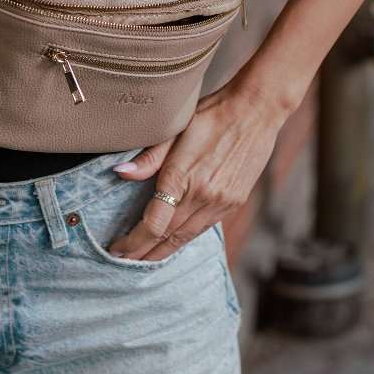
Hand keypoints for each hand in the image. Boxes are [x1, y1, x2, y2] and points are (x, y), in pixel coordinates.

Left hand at [105, 67, 302, 260]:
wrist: (256, 110)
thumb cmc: (213, 113)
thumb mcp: (175, 129)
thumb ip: (148, 157)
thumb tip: (120, 173)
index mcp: (184, 178)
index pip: (153, 224)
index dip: (133, 242)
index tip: (117, 249)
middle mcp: (204, 196)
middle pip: (168, 238)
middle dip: (144, 253)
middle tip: (124, 262)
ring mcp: (221, 202)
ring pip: (187, 237)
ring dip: (164, 251)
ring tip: (145, 258)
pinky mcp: (234, 202)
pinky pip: (205, 228)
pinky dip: (185, 238)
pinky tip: (174, 240)